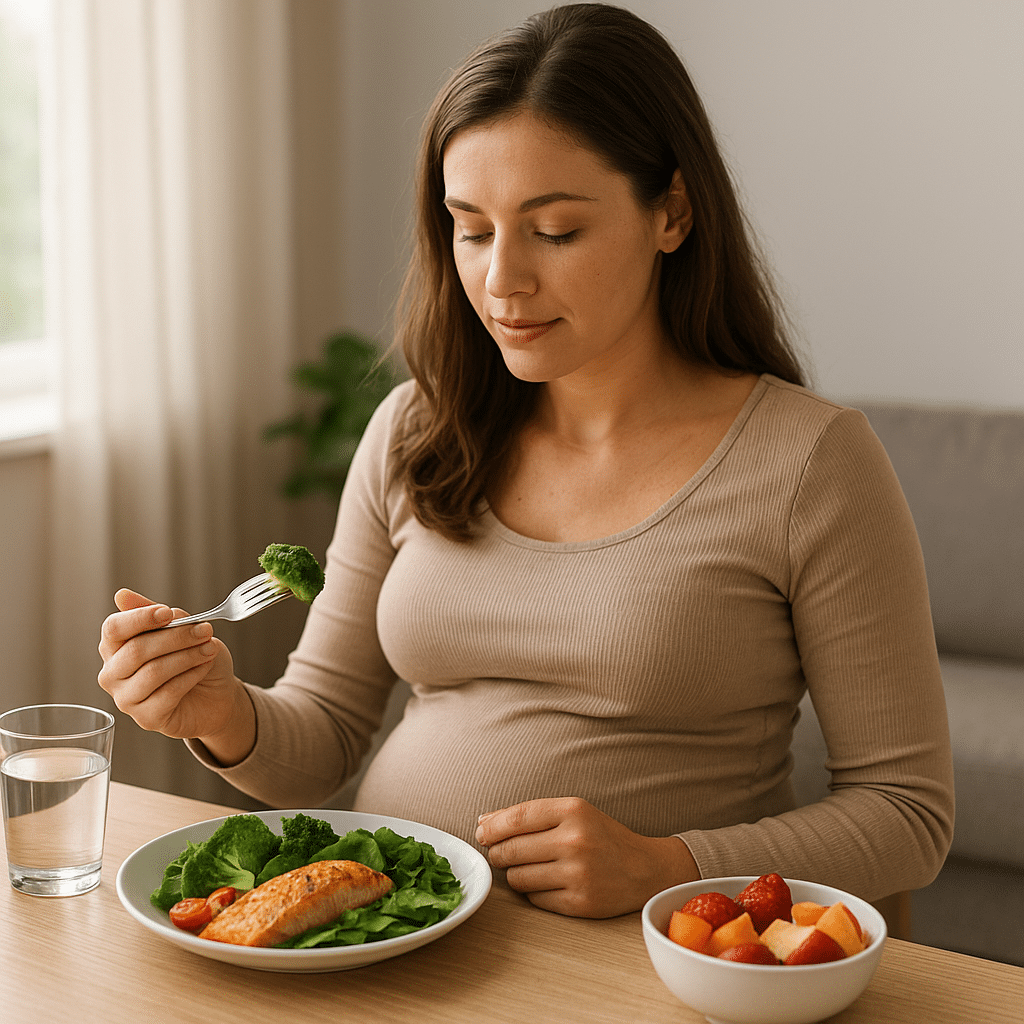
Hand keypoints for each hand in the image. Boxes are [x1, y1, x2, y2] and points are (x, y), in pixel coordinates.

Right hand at [97, 589, 254, 764]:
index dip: (140, 618)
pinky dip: (191, 676)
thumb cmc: (194, 659)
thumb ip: (156, 616)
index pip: (113, 629)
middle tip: (205, 630)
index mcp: (115, 647)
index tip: (168, 613)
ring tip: (210, 648)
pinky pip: (168, 693)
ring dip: (188, 656)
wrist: (216, 694)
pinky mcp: (146, 718)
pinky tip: (204, 667)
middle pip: (136, 650)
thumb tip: (123, 596)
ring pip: (154, 672)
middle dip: (176, 637)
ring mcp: (126, 699)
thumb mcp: (181, 630)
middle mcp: (113, 674)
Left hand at [475, 797, 699, 917]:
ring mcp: (577, 874)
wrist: (645, 869)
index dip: (492, 827)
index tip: (482, 832)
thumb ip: (531, 815)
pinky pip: (534, 899)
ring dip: (513, 874)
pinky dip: (532, 892)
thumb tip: (484, 822)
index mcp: (573, 810)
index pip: (516, 818)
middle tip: (500, 853)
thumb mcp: (574, 812)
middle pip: (510, 850)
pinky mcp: (579, 903)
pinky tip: (545, 883)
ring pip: (517, 878)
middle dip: (497, 853)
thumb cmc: (602, 836)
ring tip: (525, 867)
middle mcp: (575, 841)